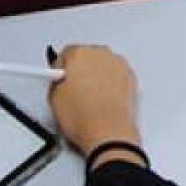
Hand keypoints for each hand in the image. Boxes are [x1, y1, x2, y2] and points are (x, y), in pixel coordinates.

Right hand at [47, 46, 143, 166]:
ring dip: (96, 75)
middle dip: (79, 69)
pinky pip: (116, 75)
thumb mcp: (54, 97)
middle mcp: (103, 54)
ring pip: (103, 64)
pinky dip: (110, 83)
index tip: (59, 77)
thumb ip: (56, 80)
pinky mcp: (131, 76)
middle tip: (72, 89)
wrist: (108, 131)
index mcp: (80, 54)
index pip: (66, 53)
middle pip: (87, 56)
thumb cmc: (83, 117)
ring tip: (89, 98)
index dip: (60, 67)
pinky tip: (102, 100)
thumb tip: (60, 80)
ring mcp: (119, 64)